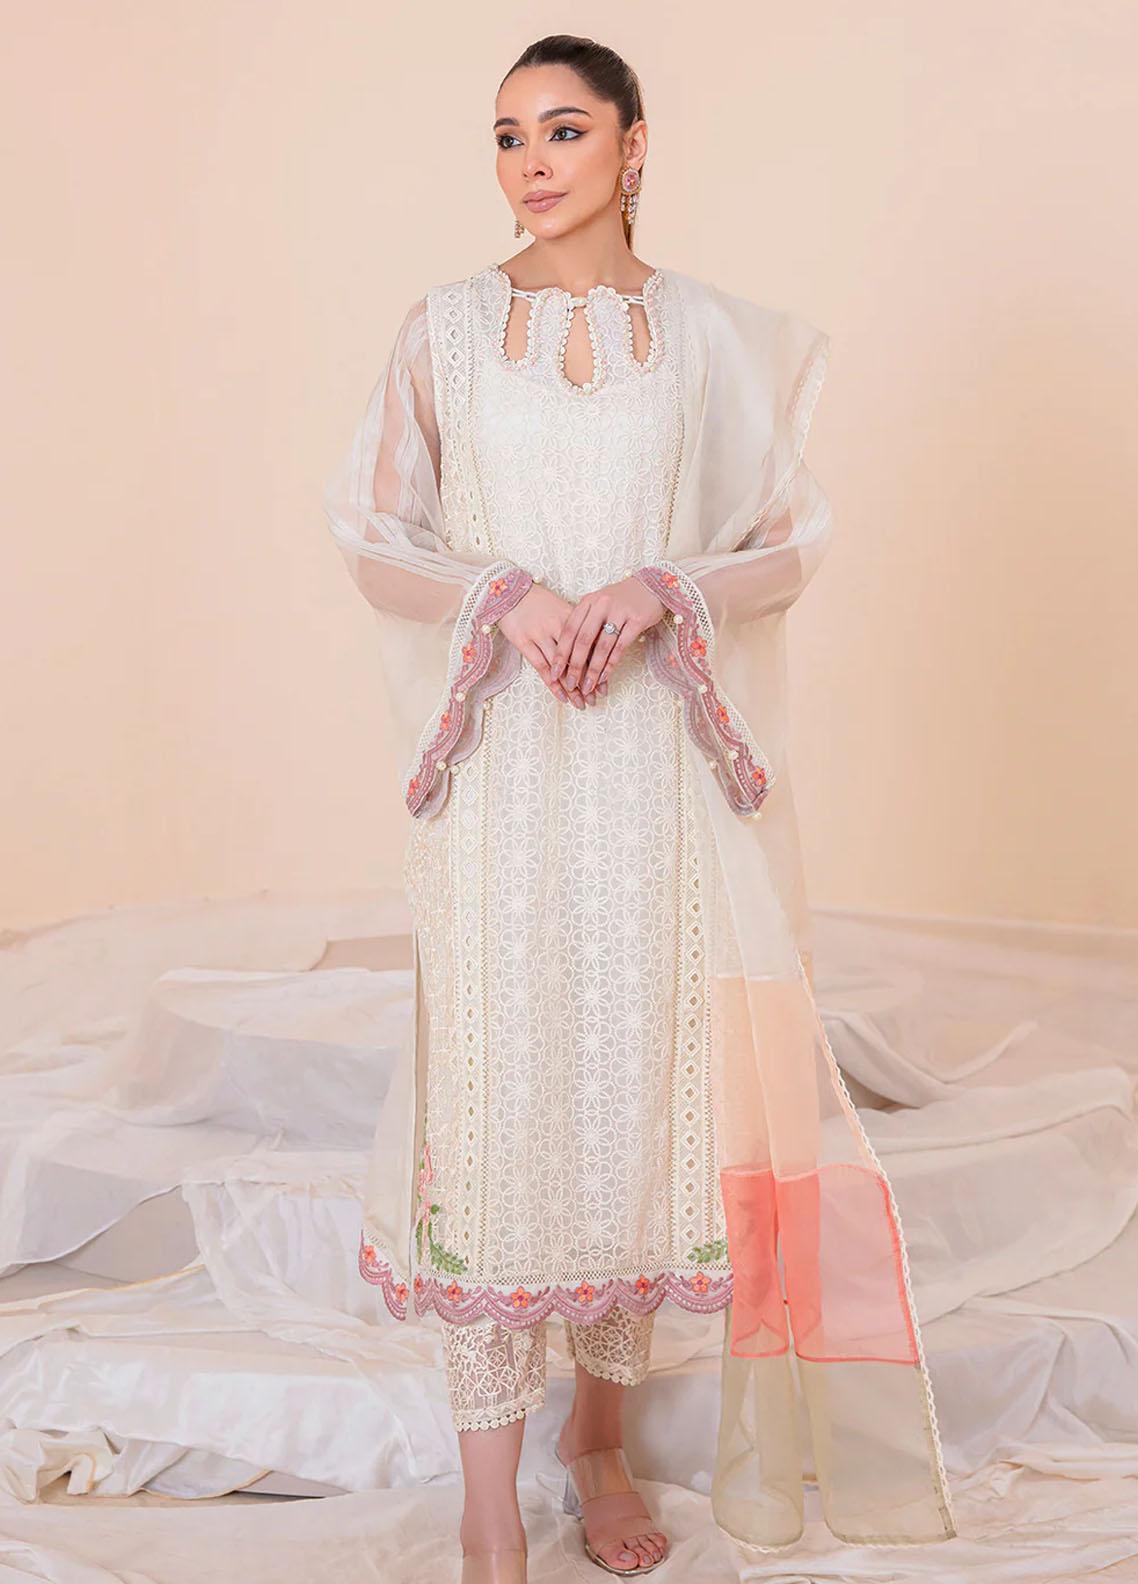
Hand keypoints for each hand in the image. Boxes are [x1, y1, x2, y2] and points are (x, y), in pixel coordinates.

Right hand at [497, 582, 602, 709]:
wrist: (509, 591)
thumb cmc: (538, 602)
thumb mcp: (561, 608)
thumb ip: (577, 627)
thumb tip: (595, 648)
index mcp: (571, 616)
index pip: (590, 645)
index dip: (598, 667)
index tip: (604, 685)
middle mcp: (557, 625)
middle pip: (577, 658)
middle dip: (587, 681)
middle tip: (595, 699)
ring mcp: (539, 634)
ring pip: (560, 666)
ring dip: (572, 688)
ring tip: (581, 704)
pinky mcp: (523, 641)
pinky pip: (541, 667)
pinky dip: (552, 684)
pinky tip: (561, 697)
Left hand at [548, 575, 666, 694]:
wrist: (651, 586)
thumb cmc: (620, 600)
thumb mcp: (598, 605)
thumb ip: (584, 623)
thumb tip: (567, 655)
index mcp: (588, 601)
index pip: (569, 629)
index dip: (560, 653)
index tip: (553, 672)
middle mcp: (601, 604)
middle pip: (583, 640)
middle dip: (574, 666)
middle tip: (569, 685)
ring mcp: (620, 611)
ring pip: (602, 646)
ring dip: (593, 670)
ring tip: (587, 687)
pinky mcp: (637, 620)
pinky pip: (620, 647)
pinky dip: (611, 664)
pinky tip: (604, 677)